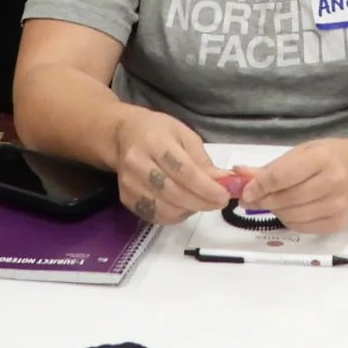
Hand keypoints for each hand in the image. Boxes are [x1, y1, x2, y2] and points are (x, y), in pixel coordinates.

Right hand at [108, 110, 226, 225]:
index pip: (184, 171)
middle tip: (219, 203)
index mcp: (155, 142)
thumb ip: (203, 161)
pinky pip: (155, 215)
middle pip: (174, 193)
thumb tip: (224, 182)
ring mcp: (129, 183)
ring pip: (165, 209)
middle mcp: (137, 163)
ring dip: (189, 210)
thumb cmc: (159, 132)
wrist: (123, 135)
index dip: (206, 188)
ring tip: (201, 202)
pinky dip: (174, 216)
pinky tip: (184, 206)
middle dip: (201, 202)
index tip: (224, 196)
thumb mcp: (185, 136)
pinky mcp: (126, 198)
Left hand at [240, 139, 347, 234]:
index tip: (245, 192)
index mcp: (322, 159)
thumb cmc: (331, 156)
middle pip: (286, 199)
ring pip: (291, 216)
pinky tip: (288, 210)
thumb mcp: (303, 152)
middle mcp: (332, 183)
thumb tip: (238, 174)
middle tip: (250, 200)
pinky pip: (302, 227)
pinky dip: (288, 220)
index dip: (259, 186)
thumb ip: (272, 167)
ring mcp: (337, 206)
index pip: (282, 176)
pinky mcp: (337, 223)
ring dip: (274, 211)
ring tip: (271, 202)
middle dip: (262, 201)